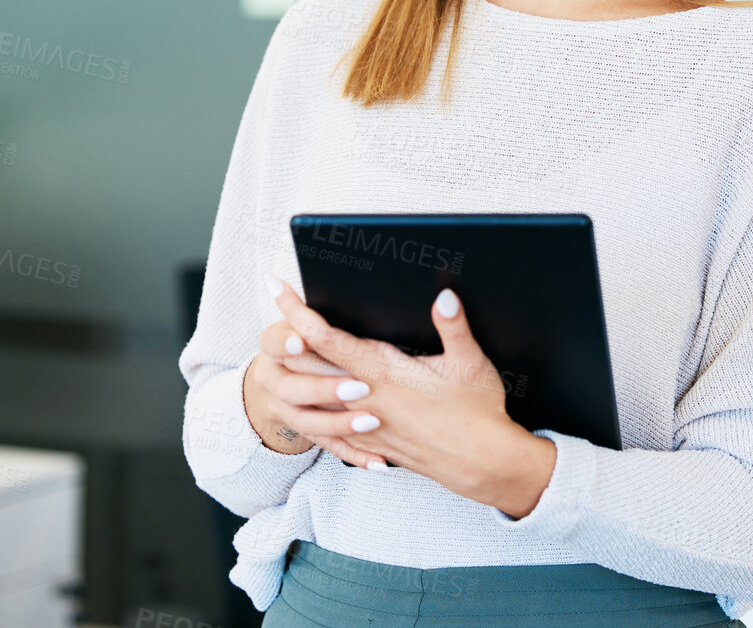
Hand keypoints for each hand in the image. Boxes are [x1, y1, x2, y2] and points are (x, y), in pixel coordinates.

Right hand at [242, 312, 370, 462]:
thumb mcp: (294, 324)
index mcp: (279, 345)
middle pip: (296, 387)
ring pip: (311, 423)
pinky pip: (329, 448)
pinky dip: (354, 455)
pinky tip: (380, 464)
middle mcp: (280, 379)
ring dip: (341, 424)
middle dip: (325, 388)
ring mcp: (291, 410)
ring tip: (373, 421)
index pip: (278, 340)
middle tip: (360, 387)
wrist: (271, 382)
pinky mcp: (309, 432)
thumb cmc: (296, 342)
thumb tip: (309, 279)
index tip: (302, 338)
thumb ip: (304, 310)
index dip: (288, 339)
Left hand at [265, 274, 556, 516]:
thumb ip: (453, 326)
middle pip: (307, 365)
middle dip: (284, 336)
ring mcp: (365, 424)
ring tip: (281, 348)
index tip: (277, 287)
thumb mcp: (470, 363)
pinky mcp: (371, 442)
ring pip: (312, 397)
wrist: (482, 464)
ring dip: (293, 372)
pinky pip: (329, 426)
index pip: (326, 338)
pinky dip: (312, 408)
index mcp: (384, 374)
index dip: (297, 311)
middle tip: (270, 312)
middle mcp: (366, 399)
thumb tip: (444, 295)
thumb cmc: (477, 412)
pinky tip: (307, 399)